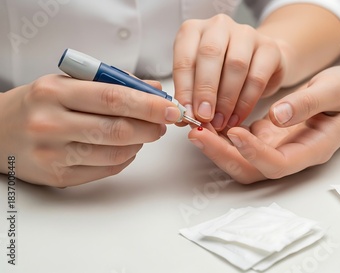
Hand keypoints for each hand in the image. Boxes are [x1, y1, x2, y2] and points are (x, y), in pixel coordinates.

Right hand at [0, 75, 180, 186]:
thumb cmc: (39, 103)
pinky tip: (127, 148)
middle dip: (151, 126)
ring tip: (145, 132)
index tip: (171, 107)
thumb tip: (154, 89)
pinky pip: (106, 169)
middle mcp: (51, 123)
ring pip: (115, 152)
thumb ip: (112, 84)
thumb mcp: (69, 82)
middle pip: (118, 129)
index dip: (149, 105)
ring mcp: (53, 154)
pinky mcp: (58, 177)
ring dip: (140, 143)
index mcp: (54, 92)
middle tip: (163, 122)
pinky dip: (125, 158)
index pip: (114, 99)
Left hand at [173, 14, 285, 130]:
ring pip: (235, 65)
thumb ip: (192, 95)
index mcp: (193, 30)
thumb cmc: (223, 72)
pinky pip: (257, 77)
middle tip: (204, 117)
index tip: (186, 114)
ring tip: (221, 121)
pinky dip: (246, 101)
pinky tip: (238, 117)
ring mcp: (246, 33)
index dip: (184, 89)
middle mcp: (218, 26)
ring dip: (226, 99)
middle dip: (205, 90)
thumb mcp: (201, 80)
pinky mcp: (269, 47)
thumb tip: (184, 119)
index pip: (185, 58)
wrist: (260, 64)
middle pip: (209, 54)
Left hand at [187, 66, 339, 182]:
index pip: (278, 164)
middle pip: (253, 170)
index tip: (234, 131)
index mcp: (312, 149)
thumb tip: (276, 115)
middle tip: (198, 134)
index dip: (254, 153)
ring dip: (217, 148)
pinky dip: (222, 136)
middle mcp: (292, 155)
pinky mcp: (267, 138)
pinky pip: (241, 144)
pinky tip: (207, 119)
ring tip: (195, 128)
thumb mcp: (334, 89)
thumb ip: (307, 103)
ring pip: (242, 161)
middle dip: (223, 156)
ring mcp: (278, 148)